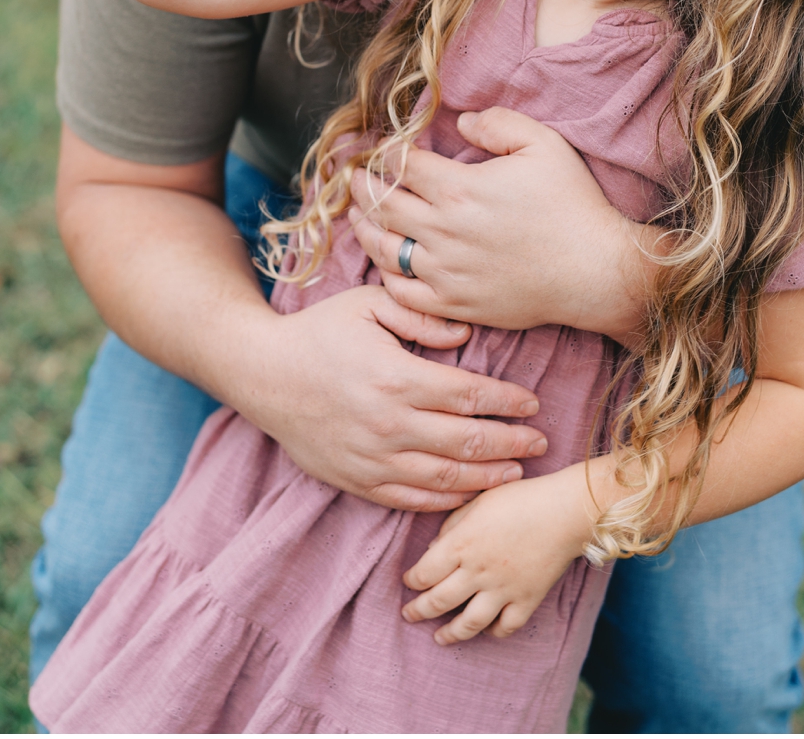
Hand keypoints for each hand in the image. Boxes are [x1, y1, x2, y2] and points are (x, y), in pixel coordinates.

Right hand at [237, 284, 547, 510]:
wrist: (262, 373)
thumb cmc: (320, 331)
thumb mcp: (369, 303)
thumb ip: (421, 313)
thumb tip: (467, 335)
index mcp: (395, 377)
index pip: (469, 396)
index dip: (508, 403)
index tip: (533, 403)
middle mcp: (388, 424)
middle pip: (466, 443)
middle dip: (511, 443)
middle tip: (540, 440)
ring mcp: (371, 459)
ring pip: (445, 480)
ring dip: (487, 478)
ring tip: (517, 470)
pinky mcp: (356, 481)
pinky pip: (411, 500)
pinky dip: (447, 500)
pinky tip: (471, 491)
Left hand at [348, 108, 645, 342]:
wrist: (596, 271)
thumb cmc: (573, 204)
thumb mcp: (543, 144)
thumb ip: (497, 122)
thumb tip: (460, 123)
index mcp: (461, 189)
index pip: (402, 165)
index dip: (385, 153)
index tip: (379, 148)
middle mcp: (444, 231)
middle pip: (383, 205)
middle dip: (362, 186)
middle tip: (353, 175)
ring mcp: (446, 272)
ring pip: (384, 249)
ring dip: (364, 228)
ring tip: (358, 215)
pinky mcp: (455, 304)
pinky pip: (403, 292)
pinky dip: (387, 275)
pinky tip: (387, 262)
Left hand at [401, 464, 595, 642]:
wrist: (565, 510)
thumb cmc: (521, 497)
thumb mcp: (479, 500)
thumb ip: (453, 525)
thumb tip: (434, 550)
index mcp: (462, 543)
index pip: (424, 573)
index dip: (411, 580)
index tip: (407, 581)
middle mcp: (477, 571)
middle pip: (438, 601)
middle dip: (418, 611)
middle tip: (409, 614)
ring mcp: (502, 589)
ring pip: (468, 623)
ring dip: (450, 633)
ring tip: (439, 637)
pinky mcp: (526, 600)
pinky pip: (505, 627)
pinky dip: (493, 632)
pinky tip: (486, 629)